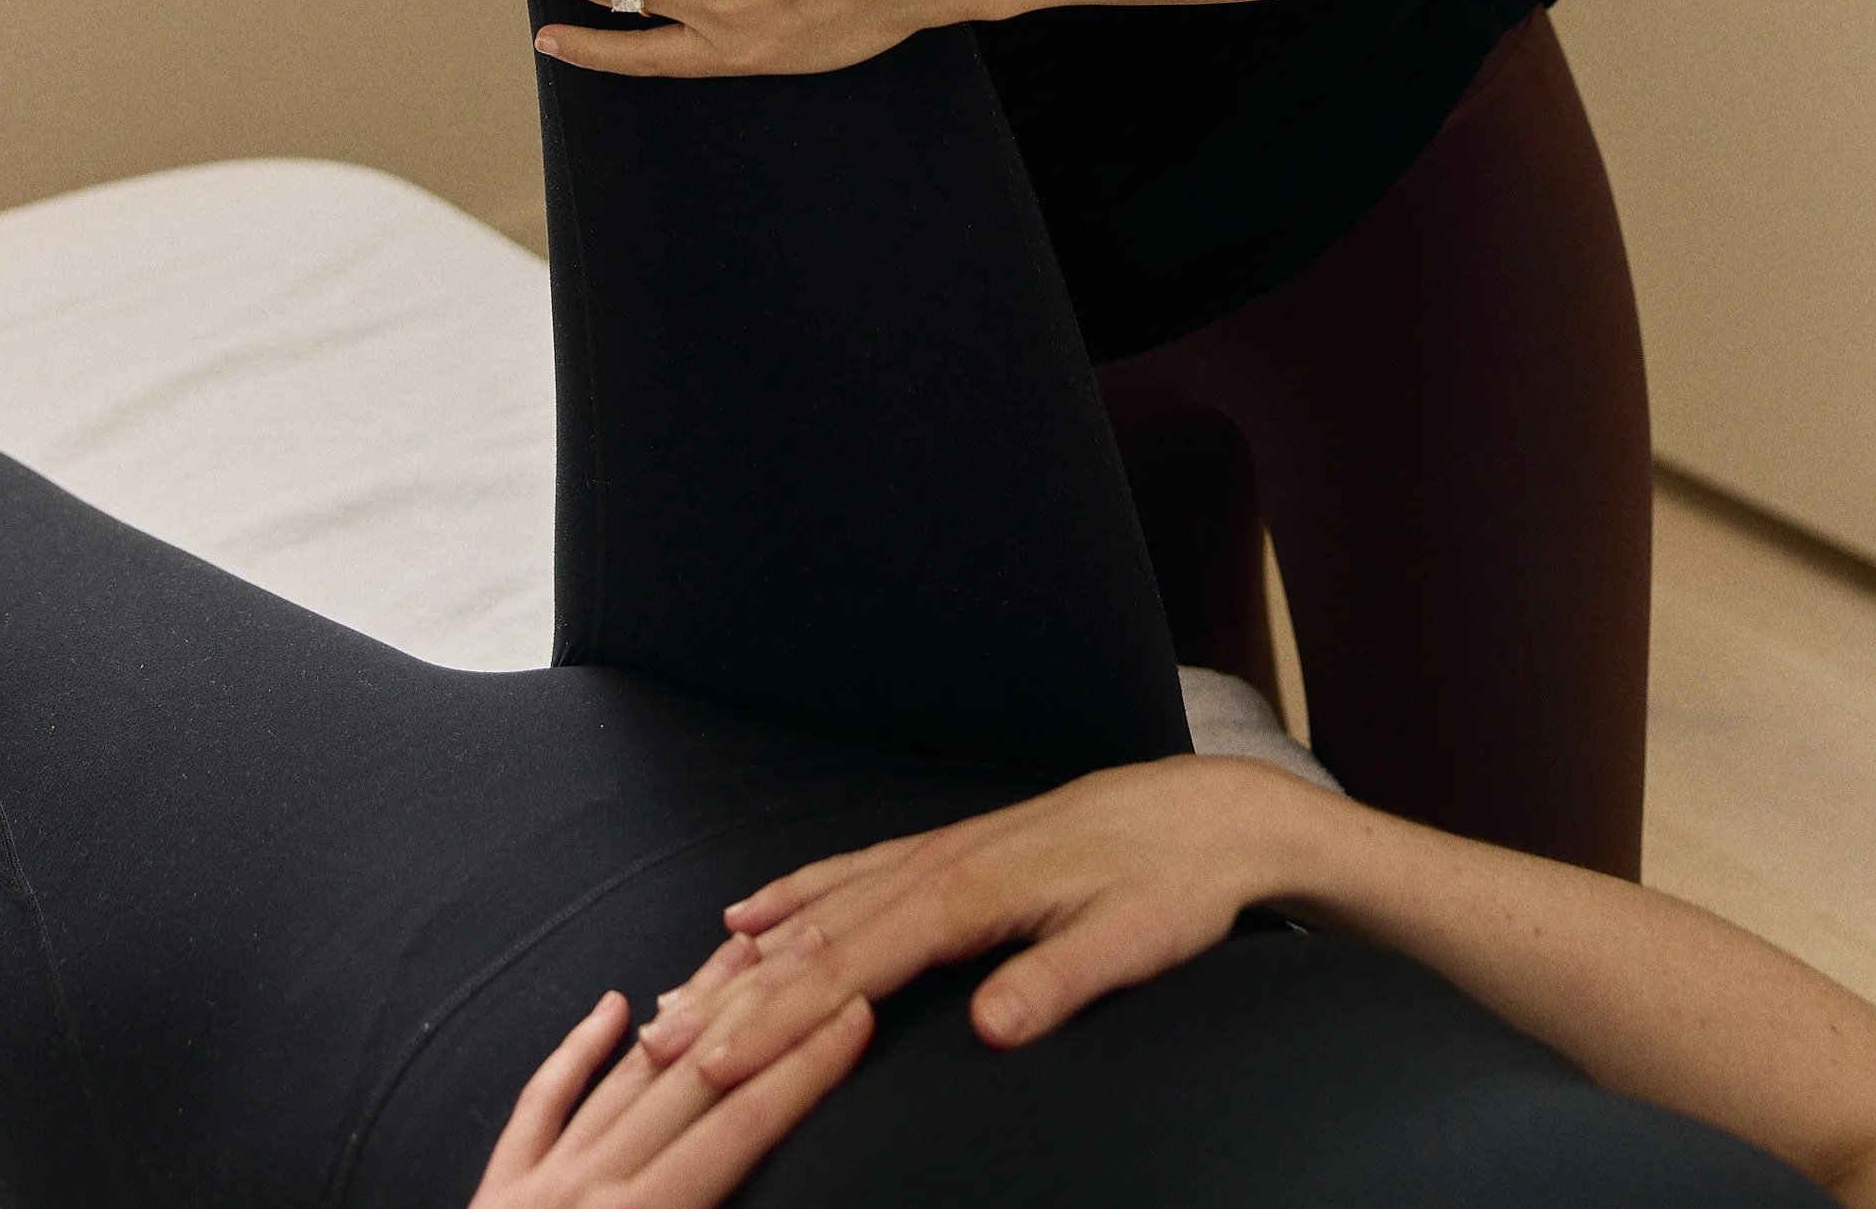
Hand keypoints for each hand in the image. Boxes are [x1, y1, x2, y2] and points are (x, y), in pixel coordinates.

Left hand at [467, 983, 870, 1208]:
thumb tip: (780, 1202)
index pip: (740, 1135)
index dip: (803, 1074)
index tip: (854, 1017)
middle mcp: (588, 1193)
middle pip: (693, 1086)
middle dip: (758, 1015)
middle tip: (810, 949)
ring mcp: (538, 1185)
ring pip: (626, 1078)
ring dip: (685, 1013)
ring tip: (736, 954)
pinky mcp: (497, 1193)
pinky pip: (541, 1105)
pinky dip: (575, 1052)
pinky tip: (609, 1006)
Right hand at [638, 763, 1317, 1100]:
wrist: (1212, 813)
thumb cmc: (1174, 885)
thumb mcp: (1133, 943)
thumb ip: (1056, 982)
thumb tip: (988, 1028)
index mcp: (973, 892)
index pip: (855, 965)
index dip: (781, 1016)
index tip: (718, 1060)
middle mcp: (942, 863)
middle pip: (818, 937)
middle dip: (738, 994)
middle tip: (663, 1048)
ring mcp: (942, 850)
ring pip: (823, 905)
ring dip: (749, 953)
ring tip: (679, 995)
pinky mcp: (954, 850)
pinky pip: (852, 873)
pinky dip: (795, 895)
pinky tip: (753, 913)